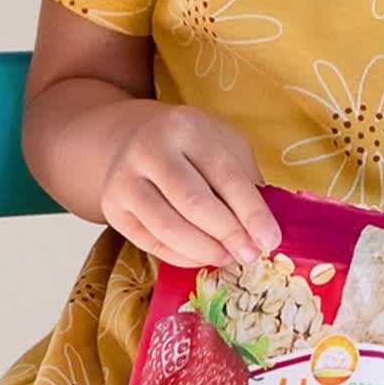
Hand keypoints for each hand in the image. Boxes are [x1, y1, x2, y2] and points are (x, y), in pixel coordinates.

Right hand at [100, 105, 279, 269]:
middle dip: (228, 235)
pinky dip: (183, 257)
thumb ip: (245, 183)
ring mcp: (124, 180)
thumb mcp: (224, 147)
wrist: (133, 138)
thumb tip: (263, 233)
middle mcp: (149, 150)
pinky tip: (203, 256)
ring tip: (229, 257)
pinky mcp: (112, 209)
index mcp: (186, 127)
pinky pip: (151, 243)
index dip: (252, 213)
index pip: (226, 176)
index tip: (271, 241)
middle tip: (250, 255)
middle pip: (194, 203)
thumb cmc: (191, 146)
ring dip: (206, 251)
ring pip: (169, 229)